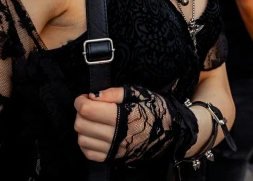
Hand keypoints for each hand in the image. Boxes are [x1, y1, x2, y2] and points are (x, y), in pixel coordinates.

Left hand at [75, 85, 197, 164]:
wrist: (172, 132)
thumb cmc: (155, 108)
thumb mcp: (138, 93)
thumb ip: (114, 93)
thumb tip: (93, 95)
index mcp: (122, 117)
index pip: (88, 110)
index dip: (80, 101)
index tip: (84, 96)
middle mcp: (116, 136)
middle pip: (82, 125)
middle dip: (80, 112)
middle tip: (88, 105)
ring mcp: (114, 150)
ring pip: (83, 140)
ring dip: (82, 127)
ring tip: (91, 119)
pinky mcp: (114, 159)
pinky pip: (89, 154)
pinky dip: (86, 142)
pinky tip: (94, 133)